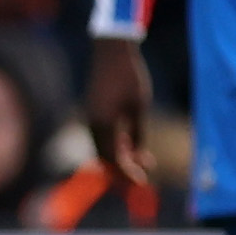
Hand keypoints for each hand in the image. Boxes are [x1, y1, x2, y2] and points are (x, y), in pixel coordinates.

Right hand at [83, 37, 152, 188]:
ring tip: (144, 162)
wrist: (112, 52)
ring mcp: (91, 118)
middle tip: (143, 177)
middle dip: (123, 169)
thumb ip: (138, 133)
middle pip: (105, 157)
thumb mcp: (139, 107)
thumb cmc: (130, 77)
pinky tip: (134, 146)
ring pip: (103, 148)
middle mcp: (92, 125)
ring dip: (121, 157)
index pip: (114, 159)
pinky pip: (103, 136)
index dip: (128, 173)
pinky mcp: (94, 112)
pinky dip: (117, 145)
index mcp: (103, 125)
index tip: (143, 182)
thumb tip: (139, 156)